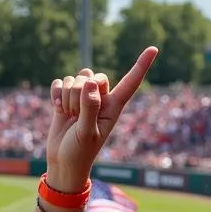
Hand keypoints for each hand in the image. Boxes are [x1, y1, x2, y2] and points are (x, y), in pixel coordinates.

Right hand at [46, 48, 158, 189]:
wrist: (63, 162)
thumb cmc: (80, 153)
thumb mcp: (87, 133)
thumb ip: (90, 108)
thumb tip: (90, 83)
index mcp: (113, 107)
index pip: (130, 82)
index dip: (141, 65)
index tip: (154, 48)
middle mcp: (100, 99)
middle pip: (92, 76)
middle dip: (80, 91)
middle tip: (77, 115)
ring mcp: (82, 98)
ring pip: (74, 79)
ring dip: (67, 97)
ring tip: (70, 117)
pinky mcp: (66, 99)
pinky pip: (60, 82)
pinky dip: (56, 93)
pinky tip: (57, 108)